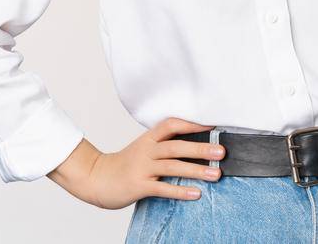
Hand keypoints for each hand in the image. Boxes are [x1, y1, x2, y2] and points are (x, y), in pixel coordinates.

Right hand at [48, 117, 224, 208]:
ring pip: (172, 167)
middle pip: (176, 147)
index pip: (171, 125)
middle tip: (222, 152)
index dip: (192, 124)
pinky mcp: (138, 186)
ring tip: (216, 174)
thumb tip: (200, 144)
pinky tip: (196, 193)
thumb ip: (166, 145)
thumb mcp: (144, 148)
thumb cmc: (126, 164)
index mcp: (149, 139)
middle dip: (201, 149)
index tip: (213, 125)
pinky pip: (162, 188)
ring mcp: (141, 168)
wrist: (95, 179)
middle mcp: (146, 151)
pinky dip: (180, 191)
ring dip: (196, 170)